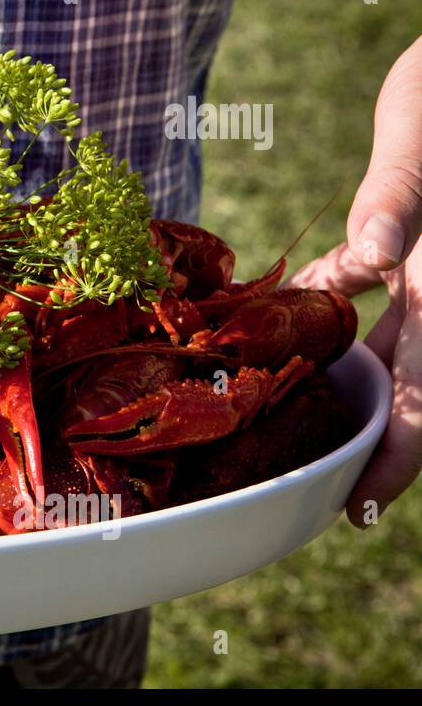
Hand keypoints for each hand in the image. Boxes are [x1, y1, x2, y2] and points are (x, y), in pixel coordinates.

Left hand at [288, 35, 421, 527]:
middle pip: (414, 385)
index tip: (357, 507)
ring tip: (294, 417)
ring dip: (348, 380)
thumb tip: (368, 259)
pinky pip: (372, 287)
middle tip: (314, 486)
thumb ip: (400, 198)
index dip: (402, 456)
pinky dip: (336, 306)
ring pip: (392, 345)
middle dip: (370, 438)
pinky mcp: (413, 239)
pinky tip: (296, 313)